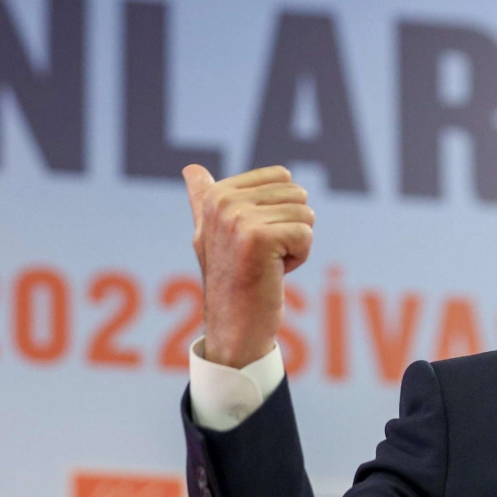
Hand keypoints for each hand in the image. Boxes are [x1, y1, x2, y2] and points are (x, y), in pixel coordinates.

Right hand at [182, 164, 314, 368]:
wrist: (233, 328)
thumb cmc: (229, 280)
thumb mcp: (209, 233)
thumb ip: (202, 198)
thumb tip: (190, 168)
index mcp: (216, 195)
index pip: (283, 178)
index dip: (280, 210)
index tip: (254, 239)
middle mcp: (223, 202)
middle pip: (297, 195)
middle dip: (291, 227)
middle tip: (263, 256)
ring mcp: (238, 219)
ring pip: (305, 214)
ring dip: (295, 244)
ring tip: (267, 265)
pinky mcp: (258, 238)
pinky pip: (306, 235)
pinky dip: (299, 258)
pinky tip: (274, 274)